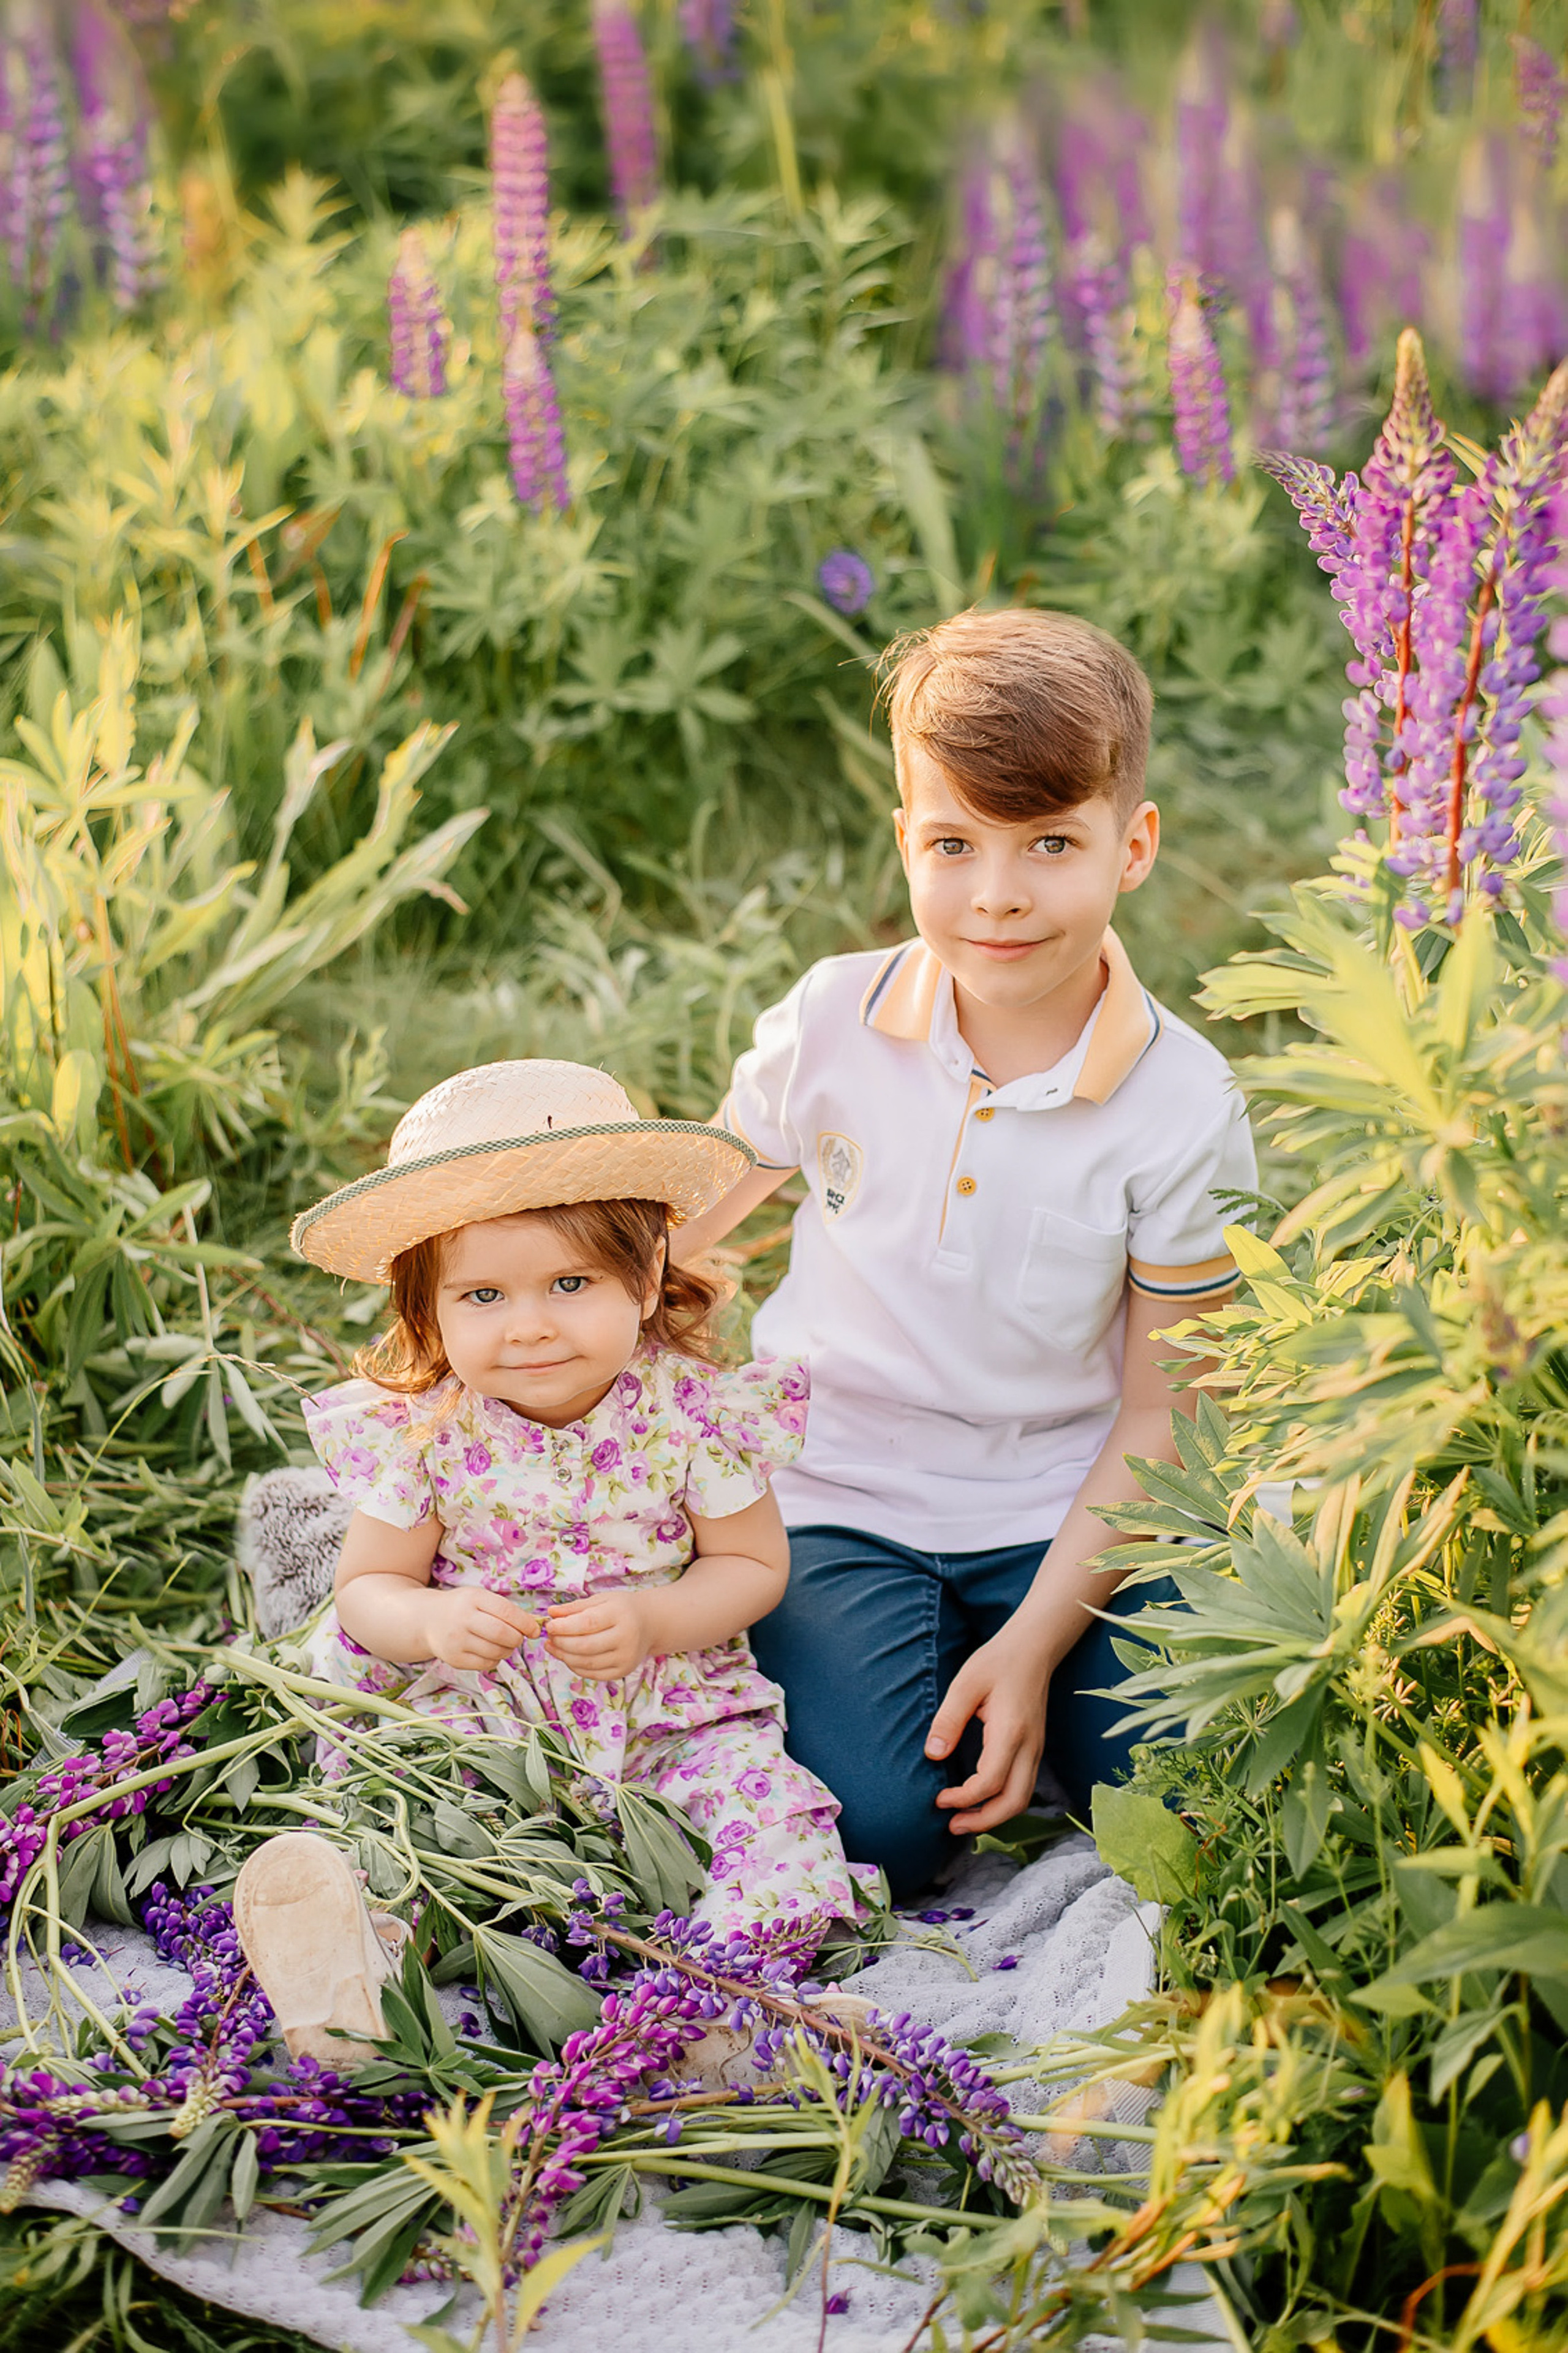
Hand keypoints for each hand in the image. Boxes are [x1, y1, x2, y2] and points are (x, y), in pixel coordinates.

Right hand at [424, 1587, 540, 1672]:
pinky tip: (491, 1651)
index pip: (507, 1612)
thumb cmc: (462, 1607)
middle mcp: (463, 1619)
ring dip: (508, 1650)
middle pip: (502, 1634)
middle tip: (519, 1638)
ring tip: (504, 1644)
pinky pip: (485, 1664)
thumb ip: (504, 1609)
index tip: (535, 1630)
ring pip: (495, 1652)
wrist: (426, 1620)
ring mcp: (457, 1640)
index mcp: (473, 1598)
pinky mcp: (454, 1659)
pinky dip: (495, 1660)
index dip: (526, 1623)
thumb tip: (533, 1626)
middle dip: (517, 1638)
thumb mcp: (479, 1598)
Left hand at [544, 1591, 658, 1681]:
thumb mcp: (602, 1600)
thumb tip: (551, 1613)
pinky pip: (593, 1673)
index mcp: (620, 1614)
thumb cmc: (622, 1609)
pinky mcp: (623, 1671)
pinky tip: (567, 1656)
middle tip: (550, 1637)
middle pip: (585, 1646)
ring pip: (587, 1663)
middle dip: (561, 1643)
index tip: (549, 1625)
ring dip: (564, 1656)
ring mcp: (625, 1657)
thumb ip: (575, 1607)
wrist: (650, 1624)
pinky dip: (575, 1666)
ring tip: (553, 1646)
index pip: (588, 1623)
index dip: (565, 1627)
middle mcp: (626, 1638)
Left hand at [925, 1632, 1048, 1837]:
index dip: (964, 1799)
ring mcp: (1036, 1750)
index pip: (990, 1782)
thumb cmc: (996, 1662)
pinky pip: (1023, 1787)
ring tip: (963, 1820)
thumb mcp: (966, 1684)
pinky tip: (981, 1801)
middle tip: (951, 1826)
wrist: (1033, 1649)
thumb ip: (948, 1720)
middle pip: (1013, 1802)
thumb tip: (933, 1756)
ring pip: (1022, 1799)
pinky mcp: (1035, 1749)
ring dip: (994, 1816)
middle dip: (983, 1821)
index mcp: (1010, 1732)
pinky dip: (1003, 1802)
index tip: (939, 1798)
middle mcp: (1029, 1747)